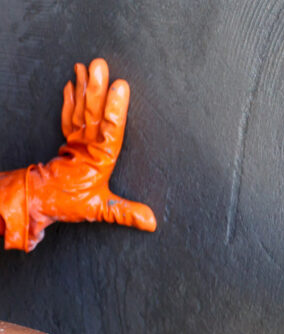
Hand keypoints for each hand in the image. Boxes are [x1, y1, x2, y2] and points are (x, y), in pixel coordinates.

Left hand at [0, 58, 154, 251]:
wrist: (36, 200)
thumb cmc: (68, 204)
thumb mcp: (99, 211)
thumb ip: (125, 213)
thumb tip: (151, 221)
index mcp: (98, 159)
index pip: (110, 130)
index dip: (115, 109)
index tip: (120, 87)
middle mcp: (86, 145)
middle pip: (92, 113)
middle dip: (96, 88)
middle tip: (100, 65)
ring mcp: (75, 140)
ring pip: (80, 109)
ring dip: (84, 87)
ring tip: (87, 66)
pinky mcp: (68, 140)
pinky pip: (68, 115)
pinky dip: (69, 98)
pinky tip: (72, 83)